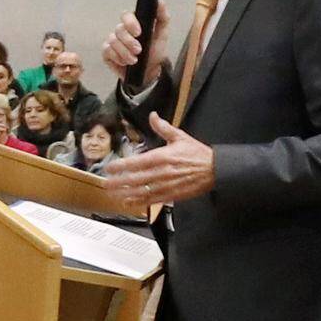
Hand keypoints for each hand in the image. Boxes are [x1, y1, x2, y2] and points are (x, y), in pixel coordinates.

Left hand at [97, 135, 214, 211]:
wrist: (215, 170)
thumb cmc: (198, 154)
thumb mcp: (180, 137)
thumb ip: (163, 127)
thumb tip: (153, 116)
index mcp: (162, 156)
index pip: (136, 162)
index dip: (121, 166)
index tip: (110, 168)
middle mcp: (161, 172)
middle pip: (135, 179)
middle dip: (119, 182)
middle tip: (105, 184)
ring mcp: (166, 185)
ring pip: (141, 191)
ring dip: (125, 193)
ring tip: (113, 194)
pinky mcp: (171, 195)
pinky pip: (152, 200)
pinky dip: (139, 202)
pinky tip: (129, 203)